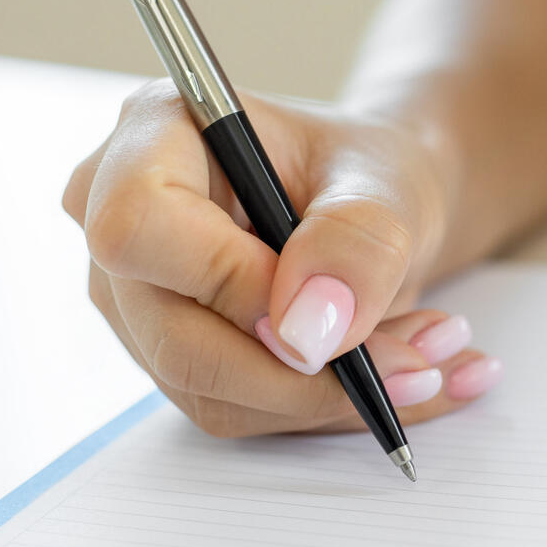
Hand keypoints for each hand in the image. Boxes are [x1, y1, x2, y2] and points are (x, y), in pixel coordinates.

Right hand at [62, 80, 501, 437]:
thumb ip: (358, 240)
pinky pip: (238, 411)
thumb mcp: (390, 184)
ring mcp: (135, 300)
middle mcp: (119, 222)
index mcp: (153, 135)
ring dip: (332, 396)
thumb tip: (306, 333)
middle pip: (175, 338)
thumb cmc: (368, 174)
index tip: (327, 311)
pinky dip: (327, 406)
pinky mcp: (168, 357)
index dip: (229, 285)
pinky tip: (396, 375)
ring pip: (211, 392)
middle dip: (308, 373)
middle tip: (422, 363)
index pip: (139, 228)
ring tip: (427, 358)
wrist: (376, 210)